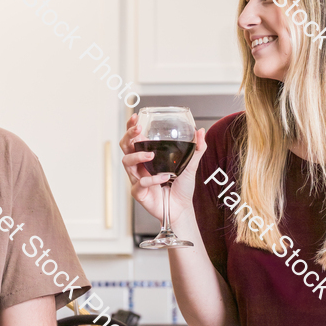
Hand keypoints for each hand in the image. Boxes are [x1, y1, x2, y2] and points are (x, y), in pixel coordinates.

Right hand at [118, 112, 206, 226]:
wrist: (182, 209)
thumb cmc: (181, 188)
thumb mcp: (191, 165)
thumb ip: (196, 149)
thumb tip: (201, 131)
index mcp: (147, 157)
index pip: (134, 139)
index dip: (131, 127)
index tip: (136, 116)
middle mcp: (139, 166)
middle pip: (125, 146)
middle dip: (129, 136)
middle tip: (139, 131)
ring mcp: (137, 178)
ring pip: (127, 161)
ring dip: (138, 155)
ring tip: (151, 155)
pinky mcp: (138, 192)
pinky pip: (140, 182)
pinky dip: (152, 179)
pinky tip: (164, 178)